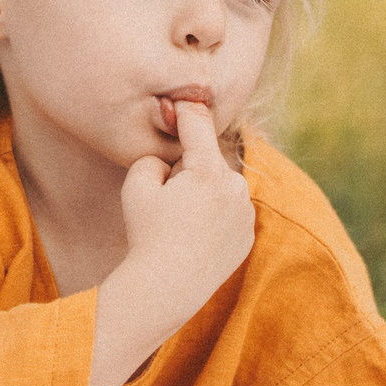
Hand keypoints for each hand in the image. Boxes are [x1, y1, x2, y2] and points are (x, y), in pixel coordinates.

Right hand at [81, 100, 256, 385]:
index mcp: (208, 172)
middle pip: (209, 161)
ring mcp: (245, 213)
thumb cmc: (146, 234)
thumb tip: (172, 160)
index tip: (184, 97)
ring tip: (180, 223)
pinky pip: (229, 212)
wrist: (165, 288)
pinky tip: (194, 236)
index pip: (198, 125)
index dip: (187, 109)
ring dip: (203, 192)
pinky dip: (214, 216)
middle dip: (190, 168)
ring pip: (221, 187)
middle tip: (167, 198)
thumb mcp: (137, 185)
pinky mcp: (248, 234)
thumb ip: (155, 157)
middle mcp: (235, 188)